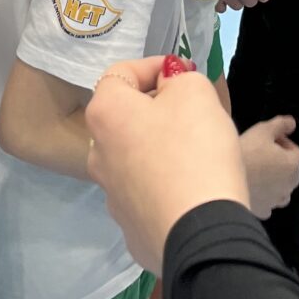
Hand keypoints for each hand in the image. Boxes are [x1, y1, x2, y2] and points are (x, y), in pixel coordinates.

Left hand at [86, 58, 249, 271]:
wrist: (201, 232)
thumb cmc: (195, 151)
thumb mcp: (196, 93)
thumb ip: (179, 78)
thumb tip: (168, 84)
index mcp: (105, 114)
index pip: (121, 73)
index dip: (154, 66)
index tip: (183, 72)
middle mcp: (98, 154)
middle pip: (125, 118)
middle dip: (156, 109)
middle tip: (193, 111)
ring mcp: (112, 196)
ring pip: (135, 158)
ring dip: (158, 149)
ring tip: (196, 153)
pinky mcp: (131, 229)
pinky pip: (147, 195)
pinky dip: (164, 186)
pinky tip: (190, 189)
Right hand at [239, 116, 298, 218]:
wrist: (224, 181)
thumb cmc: (246, 153)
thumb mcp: (262, 130)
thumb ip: (281, 124)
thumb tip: (292, 123)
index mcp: (292, 165)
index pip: (296, 151)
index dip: (282, 143)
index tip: (267, 141)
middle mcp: (289, 185)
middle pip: (290, 171)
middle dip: (279, 163)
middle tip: (259, 155)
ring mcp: (276, 201)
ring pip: (280, 189)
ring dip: (273, 182)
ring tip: (255, 172)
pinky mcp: (263, 211)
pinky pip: (268, 203)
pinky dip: (263, 197)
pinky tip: (250, 188)